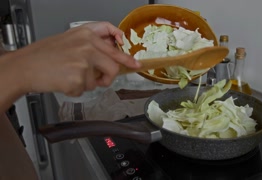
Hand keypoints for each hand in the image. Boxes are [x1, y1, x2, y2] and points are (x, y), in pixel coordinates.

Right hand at [8, 21, 139, 95]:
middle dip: (108, 78)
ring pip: (98, 82)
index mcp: (86, 35)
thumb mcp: (69, 40)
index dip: (126, 55)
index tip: (135, 63)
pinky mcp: (78, 79)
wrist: (24, 66)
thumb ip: (91, 44)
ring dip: (87, 84)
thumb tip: (109, 55)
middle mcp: (88, 46)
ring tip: (69, 77)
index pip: (113, 44)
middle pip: (113, 67)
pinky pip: (84, 90)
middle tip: (100, 80)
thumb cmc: (44, 55)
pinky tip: (63, 82)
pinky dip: (75, 90)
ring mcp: (84, 63)